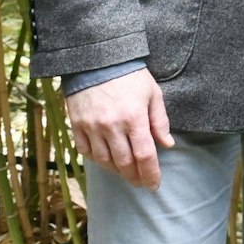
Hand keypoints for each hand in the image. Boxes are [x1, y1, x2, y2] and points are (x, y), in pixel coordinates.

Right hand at [66, 68, 173, 188]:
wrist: (97, 59)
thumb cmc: (130, 75)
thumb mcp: (153, 93)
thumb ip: (160, 121)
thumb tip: (167, 145)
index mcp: (134, 118)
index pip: (144, 156)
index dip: (151, 174)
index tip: (155, 185)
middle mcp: (112, 126)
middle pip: (124, 163)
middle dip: (135, 177)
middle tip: (142, 183)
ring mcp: (92, 127)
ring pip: (104, 160)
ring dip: (117, 171)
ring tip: (126, 173)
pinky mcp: (76, 125)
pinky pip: (85, 151)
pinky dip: (96, 160)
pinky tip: (106, 161)